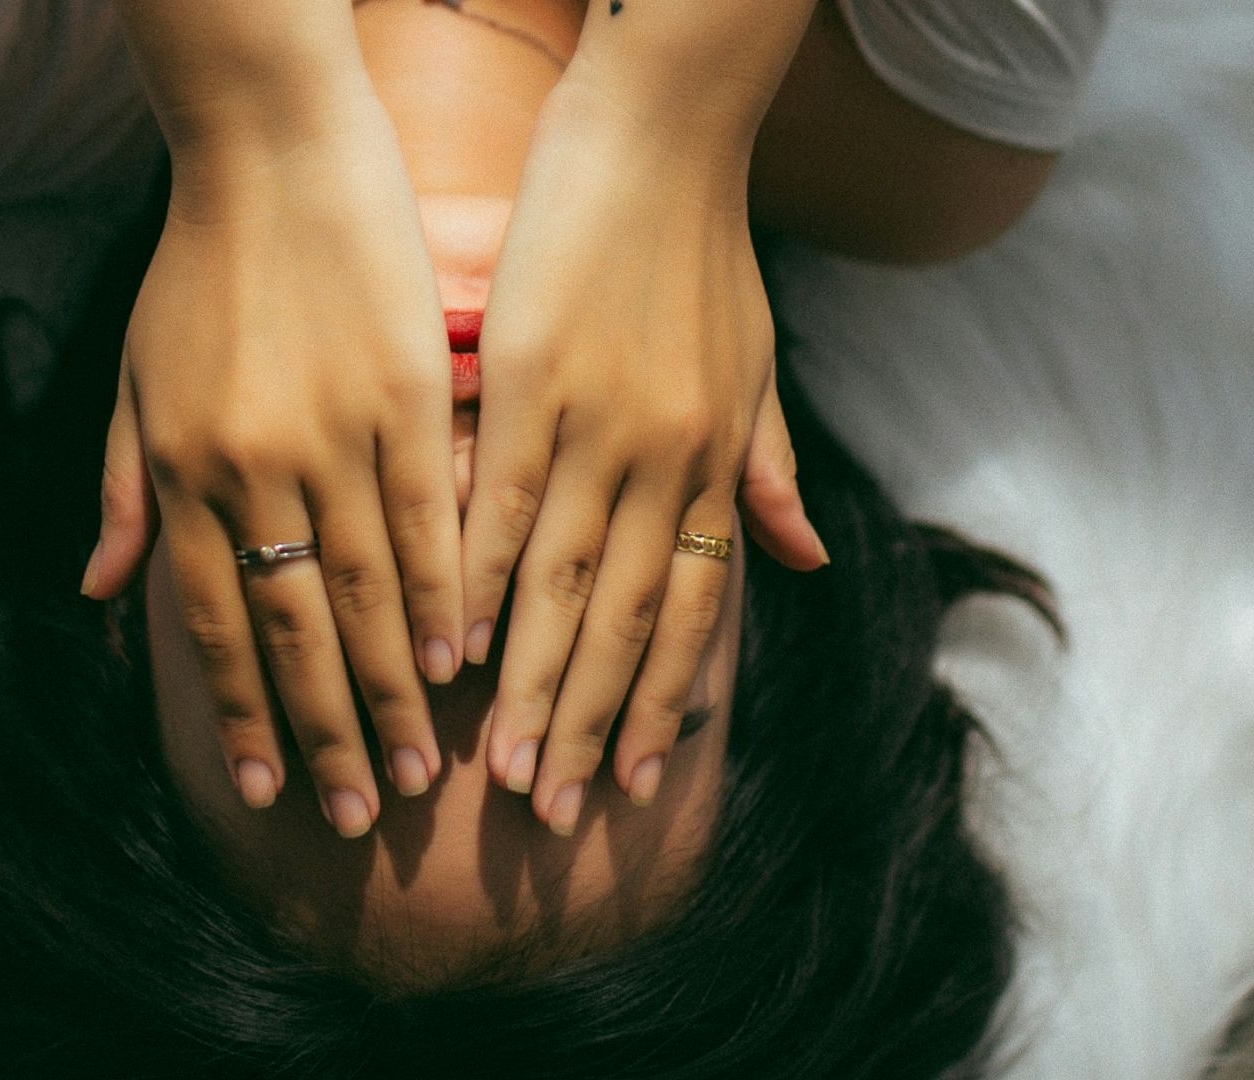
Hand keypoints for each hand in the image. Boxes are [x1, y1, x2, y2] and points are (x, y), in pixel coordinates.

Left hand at [82, 96, 461, 838]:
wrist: (272, 152)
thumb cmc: (198, 269)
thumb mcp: (134, 380)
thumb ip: (124, 493)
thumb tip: (103, 599)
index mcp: (182, 469)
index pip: (210, 623)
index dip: (238, 711)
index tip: (262, 788)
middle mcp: (252, 467)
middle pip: (294, 628)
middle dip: (325, 731)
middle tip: (360, 815)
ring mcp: (333, 433)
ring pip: (367, 589)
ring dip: (392, 686)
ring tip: (420, 764)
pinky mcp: (404, 394)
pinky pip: (426, 515)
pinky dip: (443, 592)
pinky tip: (460, 655)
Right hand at [464, 81, 825, 835]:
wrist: (664, 132)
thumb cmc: (706, 249)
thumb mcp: (758, 365)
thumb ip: (770, 469)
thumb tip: (805, 563)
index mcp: (714, 460)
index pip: (690, 611)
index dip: (663, 703)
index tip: (635, 784)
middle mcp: (666, 460)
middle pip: (626, 620)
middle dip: (592, 724)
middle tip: (556, 814)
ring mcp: (598, 424)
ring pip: (562, 583)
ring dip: (530, 682)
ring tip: (499, 768)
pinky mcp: (532, 380)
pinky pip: (501, 500)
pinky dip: (475, 577)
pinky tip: (448, 643)